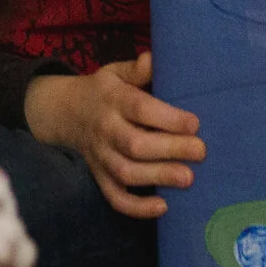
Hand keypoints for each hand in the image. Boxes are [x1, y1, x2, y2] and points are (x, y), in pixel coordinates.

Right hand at [23, 53, 204, 218]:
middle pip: (134, 144)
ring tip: (188, 179)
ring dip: (157, 177)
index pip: (138, 108)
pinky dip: (136, 207)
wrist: (65, 112)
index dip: (166, 117)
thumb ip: (136, 69)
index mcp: (112, 99)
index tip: (194, 123)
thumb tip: (153, 59)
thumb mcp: (115, 72)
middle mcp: (105, 129)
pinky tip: (162, 207)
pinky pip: (114, 197)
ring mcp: (101, 156)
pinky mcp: (100, 176)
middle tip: (200, 151)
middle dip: (169, 149)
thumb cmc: (104, 91)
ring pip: (126, 172)